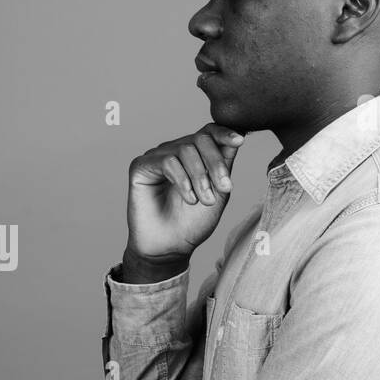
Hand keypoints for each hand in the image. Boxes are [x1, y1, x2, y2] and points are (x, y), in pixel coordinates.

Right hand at [126, 124, 245, 259]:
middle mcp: (174, 151)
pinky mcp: (140, 166)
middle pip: (200, 139)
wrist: (170, 247)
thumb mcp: (218, 191)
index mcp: (194, 155)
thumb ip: (224, 164)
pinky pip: (167, 161)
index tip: (240, 140)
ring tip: (204, 200)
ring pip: (185, 150)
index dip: (224, 132)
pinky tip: (189, 198)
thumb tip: (237, 137)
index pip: (208, 132)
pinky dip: (182, 180)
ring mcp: (156, 157)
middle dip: (215, 163)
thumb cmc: (193, 222)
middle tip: (224, 188)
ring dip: (200, 176)